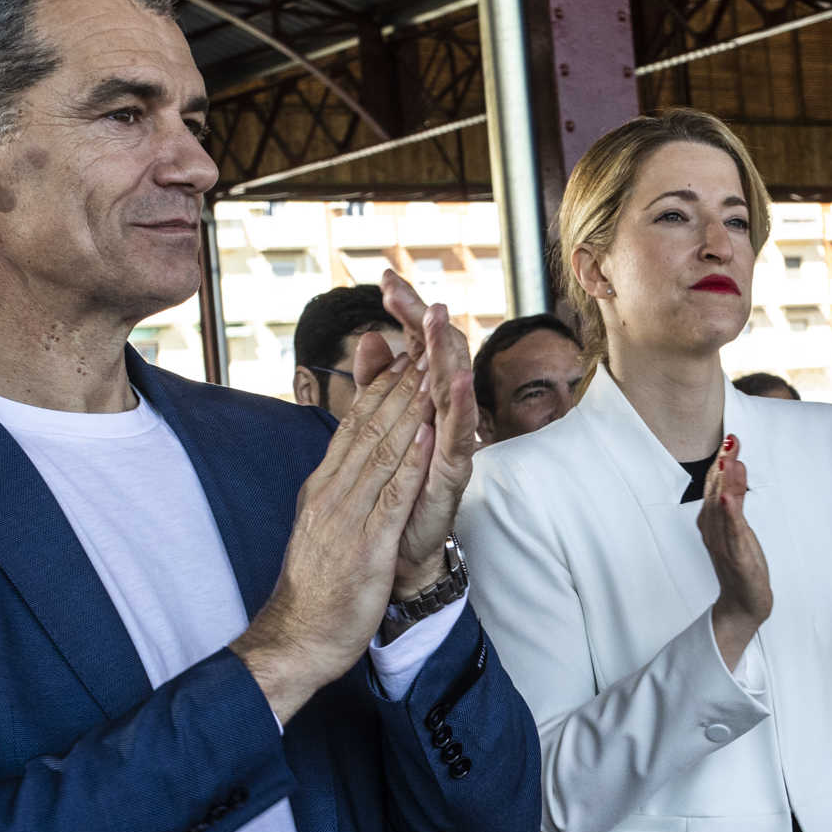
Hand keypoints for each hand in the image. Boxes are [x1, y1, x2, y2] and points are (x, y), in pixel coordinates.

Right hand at [232, 356, 434, 722]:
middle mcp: (331, 493)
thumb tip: (347, 465)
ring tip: (430, 371)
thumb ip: (337, 492)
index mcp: (322, 487)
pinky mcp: (366, 544)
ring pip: (381, 450)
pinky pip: (392, 494)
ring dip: (409, 408)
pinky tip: (429, 433)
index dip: (379, 389)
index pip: (351, 427)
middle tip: (423, 345)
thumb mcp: (322, 527)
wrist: (296, 637)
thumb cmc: (314, 587)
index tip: (402, 357)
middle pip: (367, 428)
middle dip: (398, 384)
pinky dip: (411, 460)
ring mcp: (347, 516)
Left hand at [353, 269, 477, 595]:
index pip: (413, 346)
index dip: (403, 314)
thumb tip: (373, 338)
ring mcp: (449, 445)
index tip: (386, 278)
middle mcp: (440, 420)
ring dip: (448, 355)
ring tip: (441, 321)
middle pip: (438, 360)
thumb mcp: (380, 429)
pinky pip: (459, 437)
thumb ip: (376, 384)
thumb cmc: (396, 490)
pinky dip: (457, 409)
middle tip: (424, 292)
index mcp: (421, 404)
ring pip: (452, 391)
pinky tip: (453, 382)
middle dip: (430, 327)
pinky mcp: (453, 473)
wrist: (401, 552)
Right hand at [699, 434, 770, 670]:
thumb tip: (735, 464)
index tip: (730, 438)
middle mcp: (713, 531)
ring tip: (729, 462)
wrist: (743, 606)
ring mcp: (724, 545)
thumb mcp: (739, 527)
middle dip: (722, 467)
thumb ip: (736, 497)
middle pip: (716, 493)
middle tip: (730, 441)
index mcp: (713, 522)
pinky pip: (732, 534)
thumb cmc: (740, 564)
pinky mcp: (737, 560)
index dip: (721, 461)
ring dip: (725, 485)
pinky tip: (728, 498)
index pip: (715, 486)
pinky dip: (729, 515)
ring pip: (723, 510)